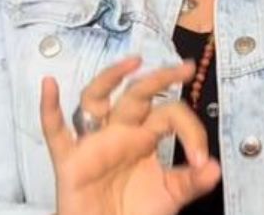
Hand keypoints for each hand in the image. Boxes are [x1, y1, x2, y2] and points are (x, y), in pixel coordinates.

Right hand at [40, 56, 220, 214]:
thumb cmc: (134, 213)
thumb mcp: (170, 195)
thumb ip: (192, 182)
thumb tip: (215, 168)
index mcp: (145, 138)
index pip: (170, 115)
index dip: (190, 131)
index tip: (201, 159)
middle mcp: (120, 134)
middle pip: (137, 95)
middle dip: (160, 78)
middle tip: (185, 68)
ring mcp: (94, 143)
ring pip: (96, 100)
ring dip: (111, 78)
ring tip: (132, 63)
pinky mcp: (70, 161)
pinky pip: (55, 131)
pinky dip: (49, 108)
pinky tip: (50, 85)